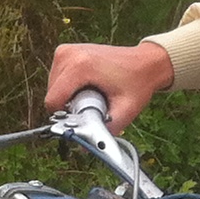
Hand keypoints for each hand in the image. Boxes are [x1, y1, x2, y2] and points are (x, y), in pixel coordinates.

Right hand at [43, 40, 173, 131]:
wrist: (146, 62)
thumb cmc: (138, 83)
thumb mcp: (125, 111)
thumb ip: (105, 131)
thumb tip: (84, 148)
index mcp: (80, 66)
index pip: (53, 101)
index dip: (66, 116)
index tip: (87, 116)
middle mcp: (68, 54)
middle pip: (52, 95)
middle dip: (70, 107)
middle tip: (96, 103)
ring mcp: (65, 51)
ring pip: (53, 88)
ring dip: (69, 98)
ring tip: (94, 94)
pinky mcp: (65, 51)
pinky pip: (58, 79)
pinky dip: (69, 88)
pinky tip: (89, 86)